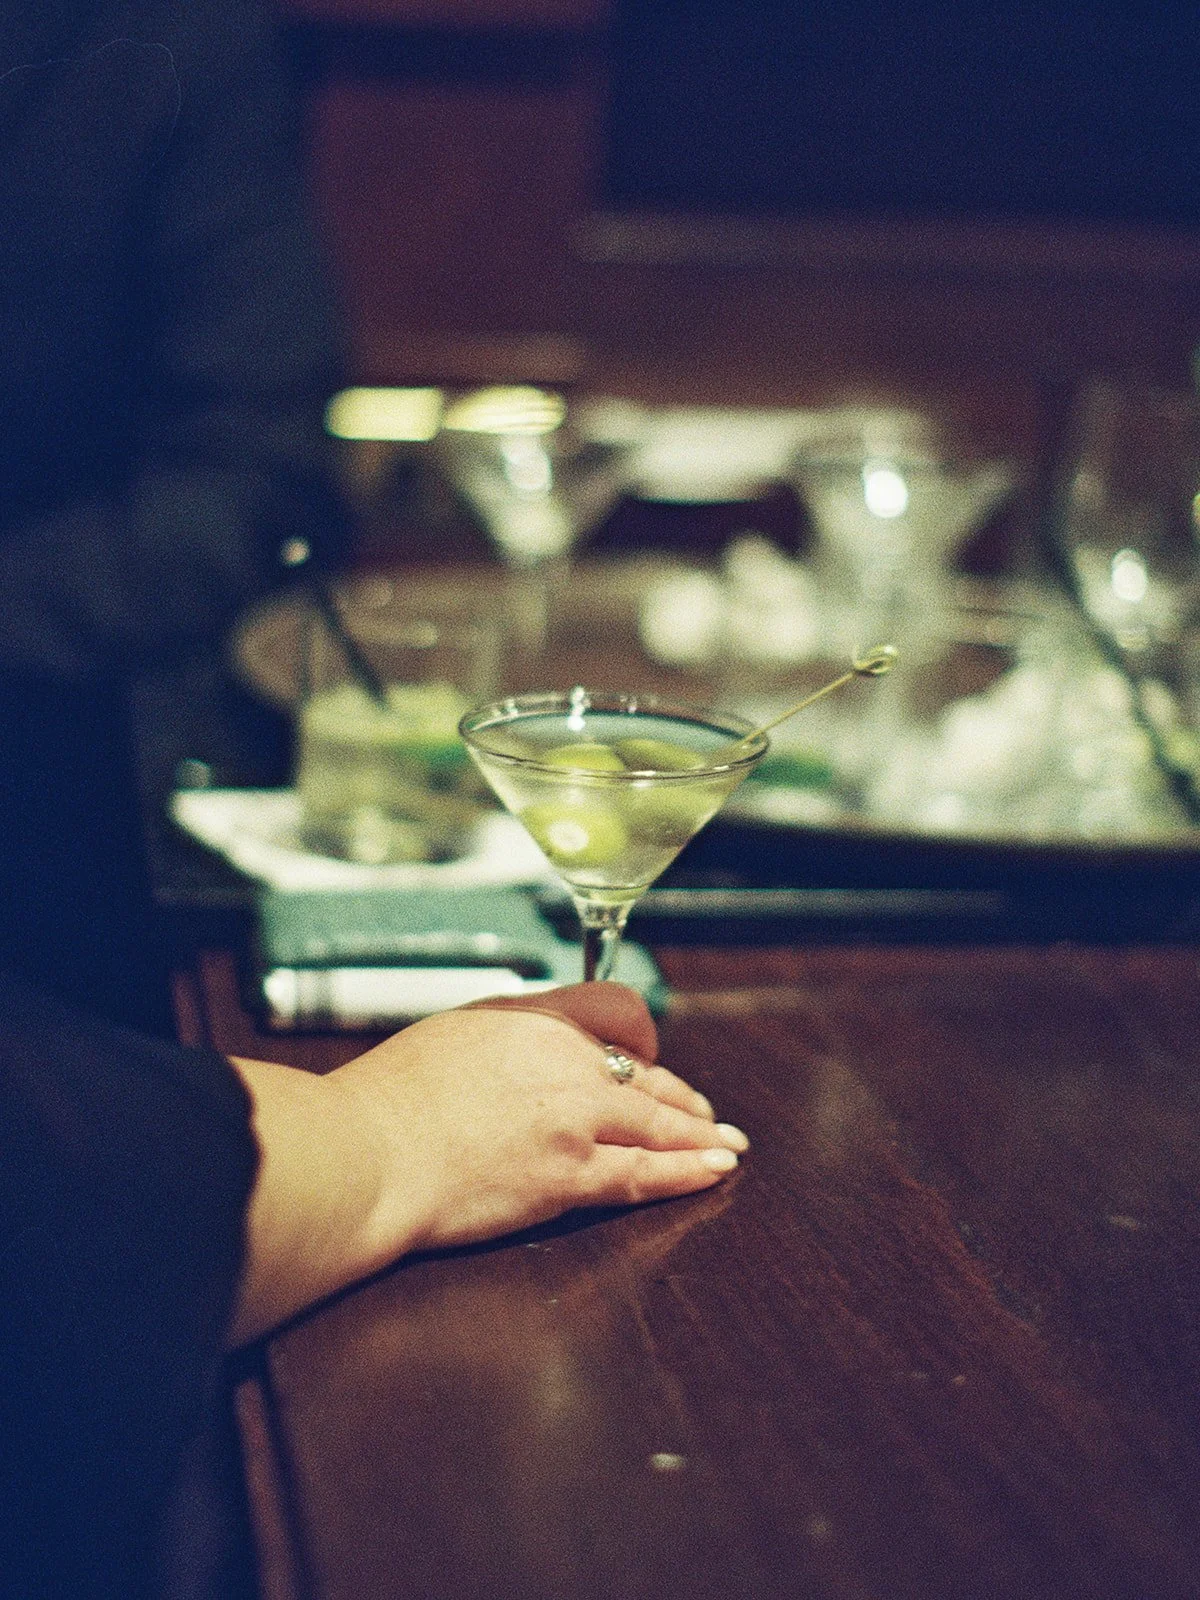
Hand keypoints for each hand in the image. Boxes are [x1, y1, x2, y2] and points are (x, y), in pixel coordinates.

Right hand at [227, 983, 746, 1343]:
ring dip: (700, 1135)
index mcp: (534, 1018)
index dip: (639, 1036)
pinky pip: (646, 1174)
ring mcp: (576, 1119)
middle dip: (681, 1095)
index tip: (647, 1055)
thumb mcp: (453, 1031)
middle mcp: (567, 1060)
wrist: (369, 1154)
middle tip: (704, 1110)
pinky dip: (688, 1171)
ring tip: (727, 1143)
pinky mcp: (572, 1176)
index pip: (614, 1011)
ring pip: (659, 1123)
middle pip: (647, 1073)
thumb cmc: (390, 1098)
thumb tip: (536, 1043)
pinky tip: (714, 1170)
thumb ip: (508, 1031)